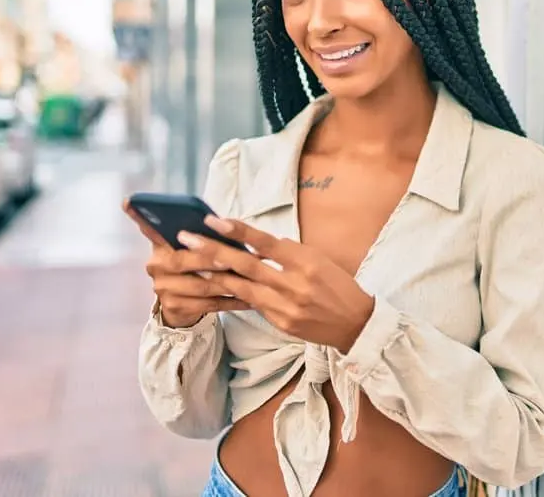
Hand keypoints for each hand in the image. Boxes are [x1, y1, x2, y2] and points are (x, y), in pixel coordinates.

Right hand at [123, 199, 249, 327]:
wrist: (184, 306)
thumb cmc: (197, 268)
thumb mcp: (196, 250)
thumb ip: (203, 236)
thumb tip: (224, 223)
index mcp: (161, 245)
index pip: (148, 228)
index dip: (138, 215)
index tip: (129, 200)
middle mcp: (156, 265)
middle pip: (182, 260)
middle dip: (210, 258)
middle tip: (231, 257)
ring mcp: (162, 288)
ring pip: (200, 284)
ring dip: (228, 282)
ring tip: (251, 278)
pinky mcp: (174, 307)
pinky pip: (208, 304)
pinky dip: (231, 300)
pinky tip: (250, 299)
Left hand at [175, 216, 374, 351]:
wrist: (356, 323)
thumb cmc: (338, 285)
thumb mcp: (319, 260)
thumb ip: (288, 253)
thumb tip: (255, 244)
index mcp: (306, 262)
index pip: (265, 242)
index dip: (238, 231)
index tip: (214, 220)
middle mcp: (294, 284)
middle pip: (246, 265)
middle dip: (212, 250)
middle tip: (187, 238)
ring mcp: (285, 307)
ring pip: (241, 288)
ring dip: (214, 274)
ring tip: (191, 263)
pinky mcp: (280, 323)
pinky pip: (252, 305)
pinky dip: (234, 294)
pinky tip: (216, 286)